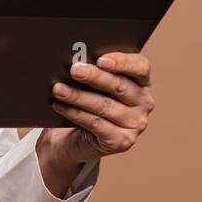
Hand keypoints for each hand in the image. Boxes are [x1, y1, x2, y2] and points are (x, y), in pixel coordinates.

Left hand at [43, 51, 154, 174]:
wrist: (76, 139)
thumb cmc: (87, 103)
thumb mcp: (93, 85)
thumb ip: (93, 71)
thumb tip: (77, 61)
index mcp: (142, 83)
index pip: (141, 67)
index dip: (122, 62)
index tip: (101, 59)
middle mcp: (143, 103)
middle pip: (120, 86)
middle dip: (94, 77)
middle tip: (74, 70)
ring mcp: (135, 125)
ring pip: (104, 106)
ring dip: (78, 96)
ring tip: (58, 89)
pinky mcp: (121, 141)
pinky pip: (95, 124)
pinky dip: (75, 113)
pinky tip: (60, 105)